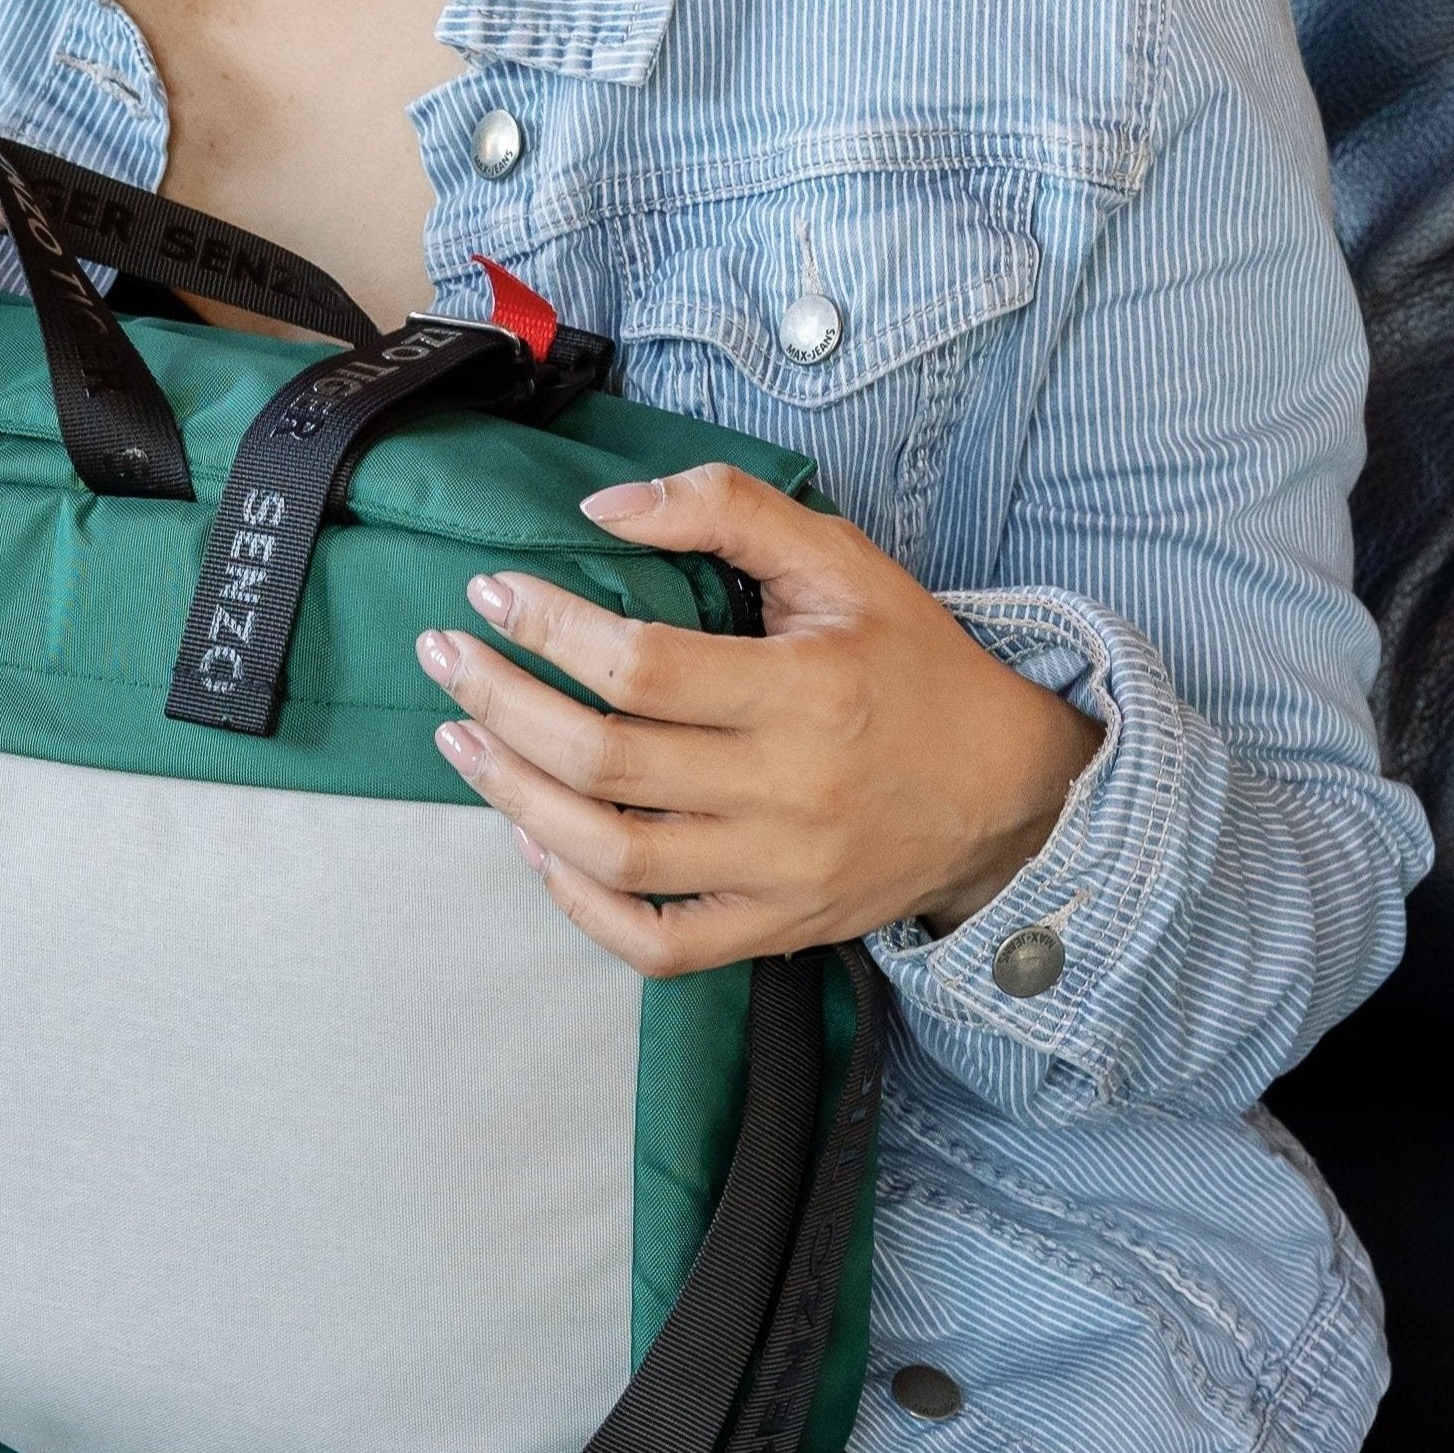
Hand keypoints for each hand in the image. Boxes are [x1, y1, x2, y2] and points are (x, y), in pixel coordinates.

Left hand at [416, 464, 1103, 976]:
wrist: (1009, 792)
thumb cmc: (915, 664)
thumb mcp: (842, 561)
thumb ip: (727, 512)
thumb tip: (604, 509)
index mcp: (805, 691)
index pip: (642, 667)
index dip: (550, 630)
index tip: (493, 595)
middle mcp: (788, 791)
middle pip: (607, 760)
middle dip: (504, 702)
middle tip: (444, 658)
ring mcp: (778, 872)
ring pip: (612, 852)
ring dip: (515, 797)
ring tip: (462, 740)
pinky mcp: (775, 928)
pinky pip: (656, 943)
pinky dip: (580, 903)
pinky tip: (534, 842)